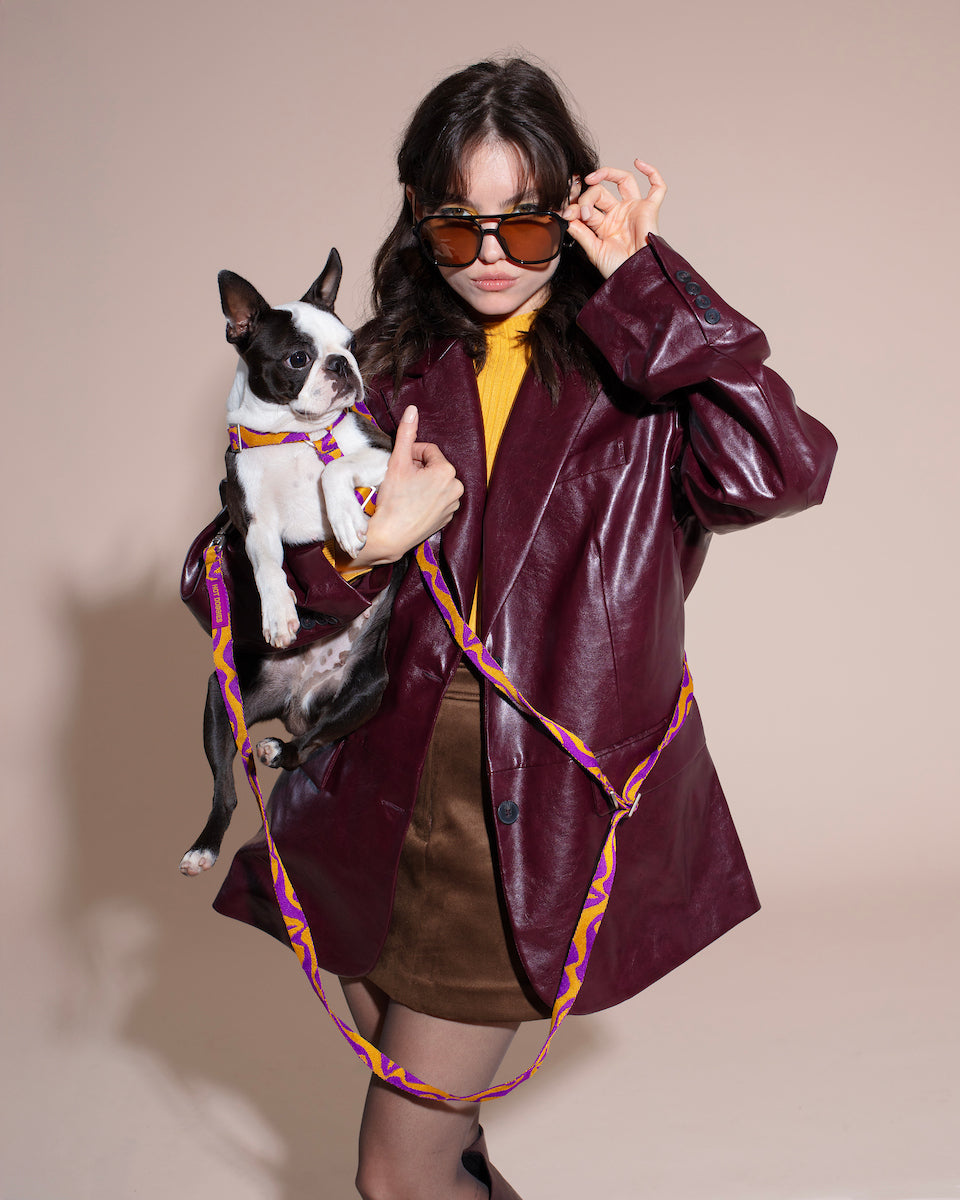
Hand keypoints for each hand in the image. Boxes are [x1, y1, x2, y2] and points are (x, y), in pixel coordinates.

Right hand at [346, 405, 462, 566]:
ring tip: (406, 493)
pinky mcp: (448, 517)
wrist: (390, 535)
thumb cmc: (393, 499)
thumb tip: (412, 410)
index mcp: (447, 471)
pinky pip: (438, 499)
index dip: (411, 454)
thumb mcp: (397, 462)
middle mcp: (456, 487)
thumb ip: (406, 434)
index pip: (428, 451)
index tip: (400, 465)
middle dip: (418, 469)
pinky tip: (412, 505)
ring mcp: (454, 504)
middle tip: (401, 479)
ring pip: (436, 482)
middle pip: (433, 467)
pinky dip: (427, 498)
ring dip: (422, 482)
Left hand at [563, 160, 665, 278]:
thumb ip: (581, 233)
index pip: (588, 205)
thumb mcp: (594, 251)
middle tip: (582, 211)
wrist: (635, 277)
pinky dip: (652, 172)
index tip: (567, 214)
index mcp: (604, 225)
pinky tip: (639, 162)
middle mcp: (619, 214)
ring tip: (592, 179)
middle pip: (601, 192)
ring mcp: (634, 210)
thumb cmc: (618, 269)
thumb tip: (567, 216)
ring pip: (623, 181)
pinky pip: (658, 187)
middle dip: (587, 198)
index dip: (576, 206)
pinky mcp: (650, 209)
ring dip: (607, 174)